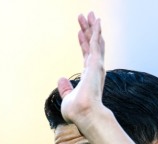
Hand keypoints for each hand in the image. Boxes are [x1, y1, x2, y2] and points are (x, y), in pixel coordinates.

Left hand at [57, 12, 106, 126]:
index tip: (79, 31)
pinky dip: (96, 31)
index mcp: (89, 76)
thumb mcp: (67, 98)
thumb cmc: (77, 111)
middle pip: (92, 45)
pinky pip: (96, 43)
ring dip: (92, 27)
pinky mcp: (96, 63)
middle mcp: (95, 69)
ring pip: (95, 41)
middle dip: (89, 30)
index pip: (86, 55)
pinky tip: (96, 21)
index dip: (83, 42)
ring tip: (90, 14)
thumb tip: (60, 79)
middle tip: (86, 16)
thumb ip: (65, 88)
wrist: (84, 115)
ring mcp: (97, 66)